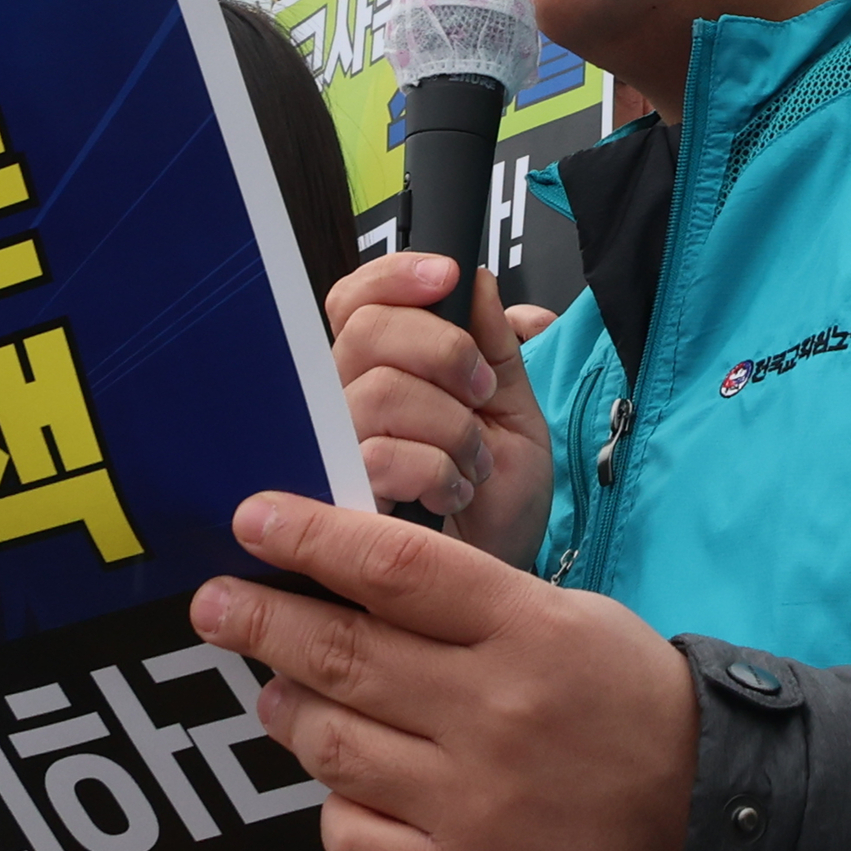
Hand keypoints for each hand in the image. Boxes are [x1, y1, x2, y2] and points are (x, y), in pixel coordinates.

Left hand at [192, 489, 697, 850]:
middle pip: (344, 653)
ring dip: (287, 708)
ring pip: (331, 745)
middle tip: (213, 602)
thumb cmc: (638, 716)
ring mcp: (470, 807)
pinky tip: (342, 782)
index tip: (254, 518)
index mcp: (531, 634)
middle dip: (262, 618)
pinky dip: (335, 804)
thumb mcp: (580, 627)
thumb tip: (359, 578)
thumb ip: (477, 606)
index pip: (397, 569)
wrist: (713, 844)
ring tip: (274, 689)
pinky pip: (350, 837)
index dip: (312, 537)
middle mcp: (494, 715)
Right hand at [326, 252, 557, 566]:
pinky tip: (455, 494)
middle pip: (365, 333)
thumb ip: (495, 345)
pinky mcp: (342, 504)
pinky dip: (437, 470)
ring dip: (450, 425)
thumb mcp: (512, 407)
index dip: (394, 276)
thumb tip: (477, 280)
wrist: (507, 574)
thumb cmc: (501, 494)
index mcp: (384, 367)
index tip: (445, 277)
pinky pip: (380, 457)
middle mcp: (346, 401)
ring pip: (379, 393)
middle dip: (441, 350)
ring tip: (474, 461)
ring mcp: (338, 451)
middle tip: (480, 392)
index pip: (357, 299)